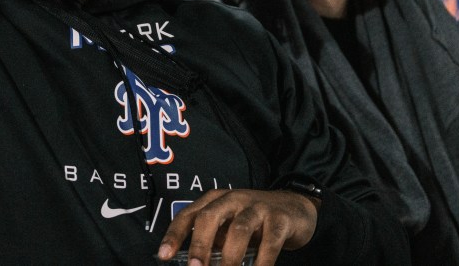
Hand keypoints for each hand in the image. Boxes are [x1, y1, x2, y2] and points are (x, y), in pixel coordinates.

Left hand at [157, 189, 318, 265]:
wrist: (294, 207)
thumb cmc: (254, 221)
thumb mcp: (229, 225)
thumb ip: (212, 239)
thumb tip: (194, 263)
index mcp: (215, 200)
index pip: (188, 215)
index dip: (174, 235)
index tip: (163, 255)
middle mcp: (233, 199)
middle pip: (209, 218)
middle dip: (200, 245)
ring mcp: (257, 207)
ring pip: (239, 230)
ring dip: (230, 258)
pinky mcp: (279, 219)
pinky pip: (269, 242)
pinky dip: (262, 262)